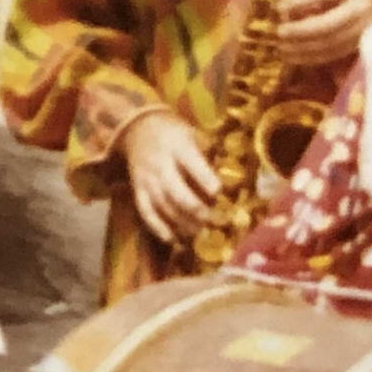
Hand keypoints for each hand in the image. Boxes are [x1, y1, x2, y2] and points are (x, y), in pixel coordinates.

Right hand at [119, 108, 221, 249]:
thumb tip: (234, 176)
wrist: (137, 131)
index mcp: (177, 147)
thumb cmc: (173, 133)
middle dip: (197, 210)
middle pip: (177, 193)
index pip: (191, 164)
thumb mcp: (192, 133)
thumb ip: (209, 153)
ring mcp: (147, 180)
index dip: (206, 179)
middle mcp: (160, 165)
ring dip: (183, 223)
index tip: (219, 193)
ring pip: (164, 207)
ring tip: (201, 232)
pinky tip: (173, 240)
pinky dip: (158, 228)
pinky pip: (146, 213)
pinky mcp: (138, 191)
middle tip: (215, 221)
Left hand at [265, 0, 371, 64]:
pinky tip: (292, 57)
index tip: (279, 7)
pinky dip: (311, 58)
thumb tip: (279, 6)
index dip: (299, 0)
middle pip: (330, 24)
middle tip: (279, 32)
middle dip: (301, 30)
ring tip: (281, 48)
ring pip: (332, 43)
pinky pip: (334, 55)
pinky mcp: (361, 44)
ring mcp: (365, 29)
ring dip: (303, 48)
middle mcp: (363, 7)